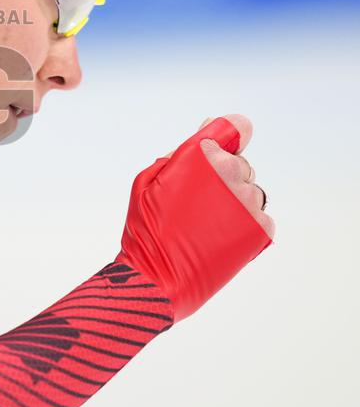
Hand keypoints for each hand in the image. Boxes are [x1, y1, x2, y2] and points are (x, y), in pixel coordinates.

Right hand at [115, 114, 273, 320]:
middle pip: (240, 162)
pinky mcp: (261, 229)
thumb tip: (209, 125)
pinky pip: (261, 215)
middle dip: (222, 174)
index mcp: (201, 156)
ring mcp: (248, 202)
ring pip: (251, 189)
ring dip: (234, 200)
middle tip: (195, 202)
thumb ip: (182, 150)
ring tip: (205, 223)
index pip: (236, 127)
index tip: (219, 148)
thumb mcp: (148, 180)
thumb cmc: (144, 229)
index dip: (229, 135)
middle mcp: (230, 174)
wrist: (155, 280)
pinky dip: (245, 223)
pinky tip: (219, 236)